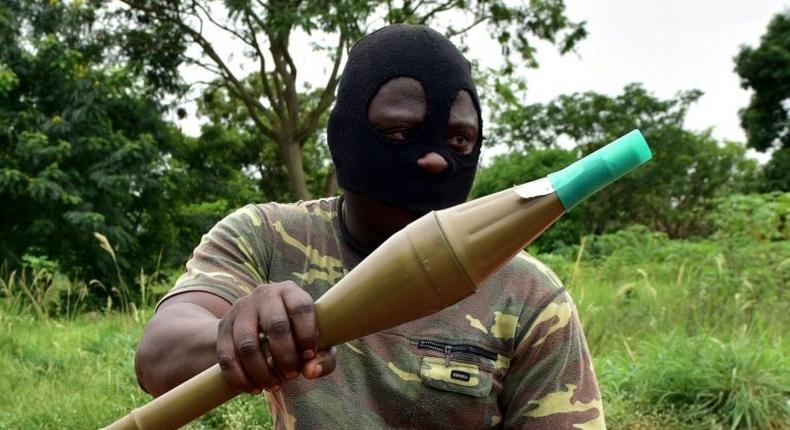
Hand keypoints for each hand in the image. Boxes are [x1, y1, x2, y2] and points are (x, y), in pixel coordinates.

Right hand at [216, 281, 335, 393]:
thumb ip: (323, 358)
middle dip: (286, 357)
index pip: (301, 308)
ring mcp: (241, 309)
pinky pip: (227, 357)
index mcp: (290, 291)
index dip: (307, 334)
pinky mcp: (223, 327)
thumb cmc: (296, 334)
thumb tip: (311, 372)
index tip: (309, 356)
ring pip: (248, 345)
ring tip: (274, 386)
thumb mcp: (314, 342)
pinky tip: (254, 389)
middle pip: (276, 326)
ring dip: (262, 372)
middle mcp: (264, 294)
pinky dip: (241, 378)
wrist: (256, 325)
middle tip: (292, 375)